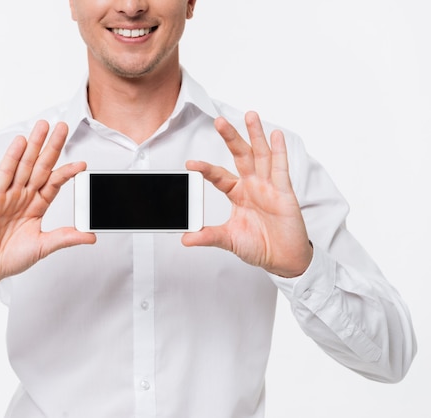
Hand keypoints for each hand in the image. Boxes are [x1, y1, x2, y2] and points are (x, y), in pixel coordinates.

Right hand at [0, 120, 95, 291]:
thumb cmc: (8, 258)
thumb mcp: (42, 247)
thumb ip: (65, 238)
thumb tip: (90, 236)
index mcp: (36, 207)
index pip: (54, 183)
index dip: (67, 172)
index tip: (82, 164)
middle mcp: (23, 196)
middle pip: (41, 166)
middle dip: (52, 147)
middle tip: (62, 127)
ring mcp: (7, 194)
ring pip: (24, 165)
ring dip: (33, 145)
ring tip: (43, 127)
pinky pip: (5, 173)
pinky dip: (12, 157)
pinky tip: (20, 143)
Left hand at [182, 112, 312, 277]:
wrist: (284, 259)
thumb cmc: (260, 246)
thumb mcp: (229, 240)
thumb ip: (208, 236)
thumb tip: (185, 238)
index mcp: (238, 193)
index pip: (219, 176)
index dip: (206, 169)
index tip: (190, 164)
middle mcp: (253, 185)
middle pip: (240, 155)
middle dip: (231, 137)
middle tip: (219, 121)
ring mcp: (269, 186)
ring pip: (261, 155)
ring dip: (256, 135)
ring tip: (250, 115)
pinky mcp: (284, 192)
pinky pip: (281, 169)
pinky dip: (279, 151)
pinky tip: (276, 135)